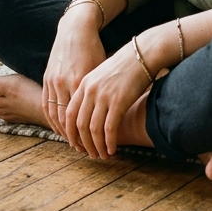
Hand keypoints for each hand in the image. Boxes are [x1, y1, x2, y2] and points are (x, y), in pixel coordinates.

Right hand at [42, 7, 106, 137]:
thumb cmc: (94, 49)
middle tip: (88, 152)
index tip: (100, 148)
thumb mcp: (102, 70)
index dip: (92, 136)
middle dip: (79, 140)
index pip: (84, 117)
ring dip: (64, 133)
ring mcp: (53, 81)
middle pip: (69, 121)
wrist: (75, 29)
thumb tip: (114, 114)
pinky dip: (52, 121)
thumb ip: (103, 91)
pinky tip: (60, 130)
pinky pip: (46, 106)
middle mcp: (65, 83)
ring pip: (56, 116)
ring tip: (75, 145)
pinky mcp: (47, 79)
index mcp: (81, 82)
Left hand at [64, 42, 151, 159]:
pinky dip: (109, 142)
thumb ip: (92, 91)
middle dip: (83, 143)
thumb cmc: (123, 65)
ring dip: (97, 146)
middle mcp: (90, 90)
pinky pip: (109, 128)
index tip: (76, 144)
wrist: (141, 54)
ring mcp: (104, 96)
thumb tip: (89, 112)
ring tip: (102, 155)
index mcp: (83, 84)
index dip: (71, 132)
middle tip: (89, 154)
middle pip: (79, 124)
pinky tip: (112, 150)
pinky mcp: (119, 101)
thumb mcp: (101, 75)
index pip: (69, 114)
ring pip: (93, 129)